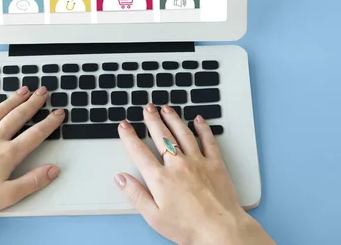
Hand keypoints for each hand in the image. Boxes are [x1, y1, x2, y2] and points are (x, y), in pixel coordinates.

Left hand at [0, 86, 63, 244]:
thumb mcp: (8, 196)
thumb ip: (33, 181)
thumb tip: (52, 170)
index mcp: (7, 154)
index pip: (35, 134)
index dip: (49, 123)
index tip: (58, 114)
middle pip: (18, 116)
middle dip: (33, 103)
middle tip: (43, 92)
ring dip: (13, 99)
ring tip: (23, 90)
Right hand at [115, 104, 274, 244]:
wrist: (221, 231)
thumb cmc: (189, 227)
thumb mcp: (154, 216)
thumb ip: (136, 194)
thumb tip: (120, 179)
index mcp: (160, 178)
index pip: (139, 152)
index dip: (129, 137)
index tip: (124, 126)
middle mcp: (178, 165)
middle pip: (161, 136)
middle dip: (152, 120)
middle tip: (147, 108)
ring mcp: (198, 162)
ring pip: (182, 133)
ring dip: (173, 118)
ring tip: (166, 108)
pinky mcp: (215, 164)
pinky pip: (208, 140)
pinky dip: (203, 128)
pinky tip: (198, 120)